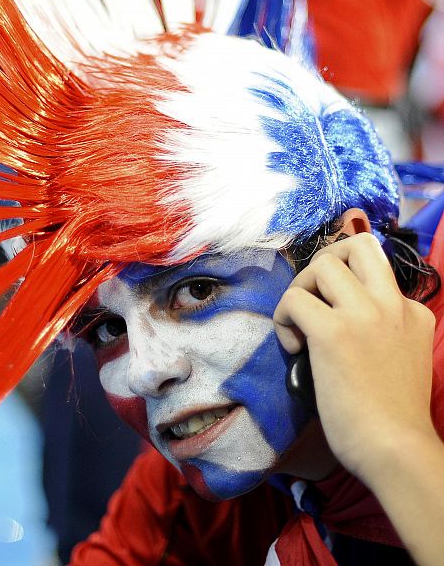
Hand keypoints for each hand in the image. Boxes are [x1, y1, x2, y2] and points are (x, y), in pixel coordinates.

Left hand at [274, 232, 436, 482]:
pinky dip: (283, 318)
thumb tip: (341, 319)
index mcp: (411, 312)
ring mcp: (363, 314)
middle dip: (326, 261)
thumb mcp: (403, 355)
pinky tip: (293, 347)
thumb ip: (383, 329)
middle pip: (357, 245)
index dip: (346, 285)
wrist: (395, 449)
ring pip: (322, 264)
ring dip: (301, 288)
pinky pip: (294, 299)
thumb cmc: (392, 416)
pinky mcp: (333, 331)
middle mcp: (391, 304)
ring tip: (300, 323)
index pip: (375, 270)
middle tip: (313, 295)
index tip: (333, 311)